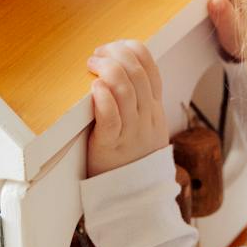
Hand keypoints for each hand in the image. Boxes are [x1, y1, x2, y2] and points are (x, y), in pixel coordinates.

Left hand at [87, 40, 168, 176]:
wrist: (135, 198)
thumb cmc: (130, 160)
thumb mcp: (143, 127)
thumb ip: (135, 102)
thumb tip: (118, 71)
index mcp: (154, 108)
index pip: (151, 67)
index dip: (131, 49)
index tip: (112, 47)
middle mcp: (147, 117)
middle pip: (138, 73)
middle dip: (115, 55)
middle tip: (96, 55)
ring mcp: (132, 132)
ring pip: (127, 91)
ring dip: (107, 70)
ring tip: (91, 65)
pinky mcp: (112, 146)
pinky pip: (112, 118)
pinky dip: (104, 98)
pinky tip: (95, 88)